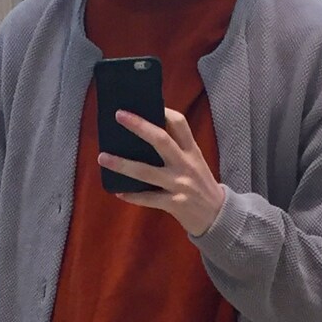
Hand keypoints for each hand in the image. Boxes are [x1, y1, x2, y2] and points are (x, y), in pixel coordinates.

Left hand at [98, 108, 225, 237]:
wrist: (218, 217)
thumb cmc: (201, 186)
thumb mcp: (196, 163)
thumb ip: (178, 150)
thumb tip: (147, 136)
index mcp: (192, 151)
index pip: (180, 124)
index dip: (164, 111)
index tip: (148, 104)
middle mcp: (186, 165)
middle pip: (161, 140)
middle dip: (139, 126)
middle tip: (119, 115)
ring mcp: (179, 185)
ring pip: (147, 172)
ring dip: (123, 164)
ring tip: (103, 157)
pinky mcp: (174, 204)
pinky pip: (148, 198)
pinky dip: (132, 196)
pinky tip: (118, 192)